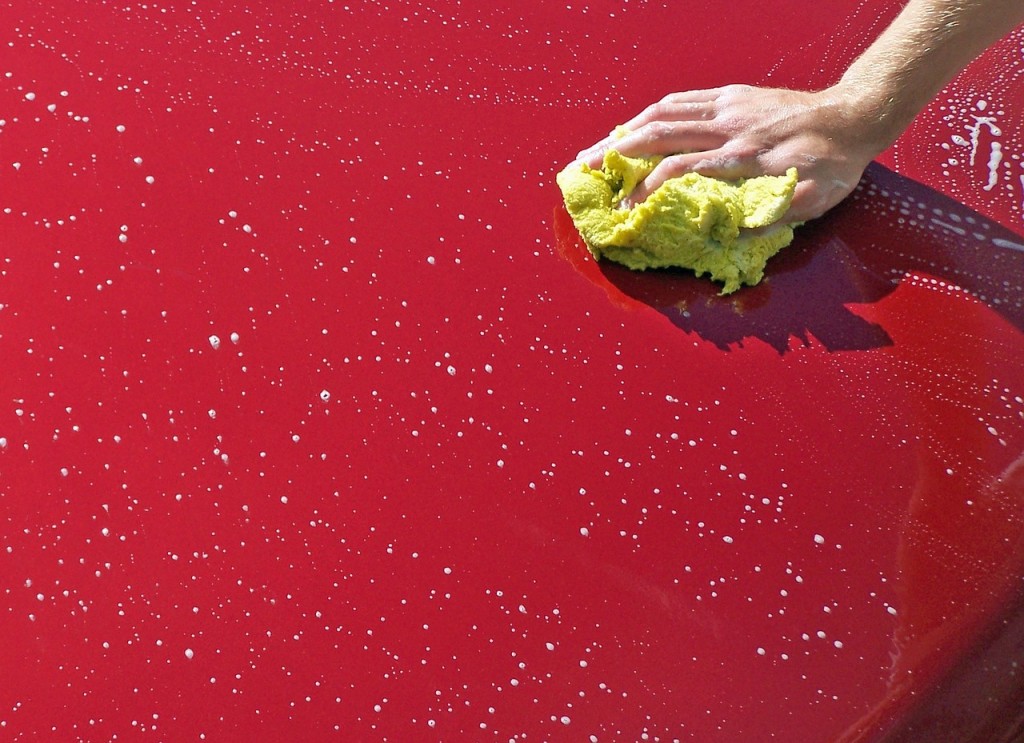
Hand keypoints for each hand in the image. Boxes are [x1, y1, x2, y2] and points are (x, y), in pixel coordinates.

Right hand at [574, 84, 885, 222]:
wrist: (852, 116)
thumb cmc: (833, 165)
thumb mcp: (812, 202)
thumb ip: (771, 218)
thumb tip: (731, 236)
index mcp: (747, 158)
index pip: (683, 169)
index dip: (649, 188)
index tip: (627, 208)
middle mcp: (731, 128)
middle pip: (662, 134)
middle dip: (619, 153)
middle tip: (587, 169)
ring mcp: (729, 108)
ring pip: (666, 113)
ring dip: (626, 129)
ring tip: (597, 147)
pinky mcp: (731, 96)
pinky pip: (683, 100)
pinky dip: (652, 112)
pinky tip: (633, 125)